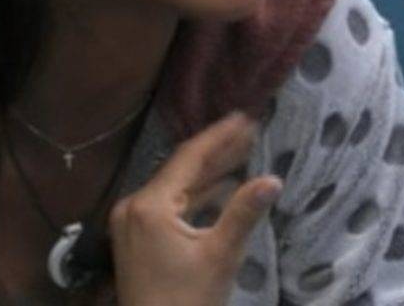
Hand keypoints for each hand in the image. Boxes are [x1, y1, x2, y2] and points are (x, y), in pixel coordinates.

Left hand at [109, 110, 281, 305]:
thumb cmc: (187, 301)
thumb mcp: (219, 256)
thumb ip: (243, 213)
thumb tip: (272, 179)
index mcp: (150, 205)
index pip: (188, 158)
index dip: (219, 136)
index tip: (243, 116)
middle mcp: (134, 205)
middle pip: (181, 170)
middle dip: (217, 152)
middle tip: (249, 129)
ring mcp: (131, 222)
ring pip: (175, 188)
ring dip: (207, 174)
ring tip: (242, 152)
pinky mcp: (135, 238)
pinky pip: (168, 206)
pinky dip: (194, 197)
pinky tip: (221, 187)